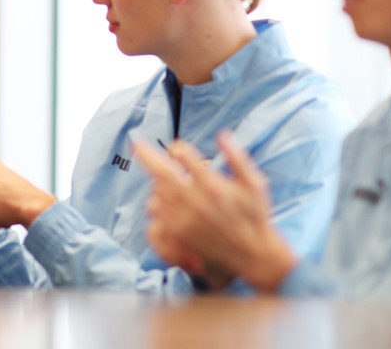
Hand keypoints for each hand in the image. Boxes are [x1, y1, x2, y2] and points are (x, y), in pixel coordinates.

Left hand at [134, 131, 296, 292]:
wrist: (252, 255)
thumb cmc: (255, 217)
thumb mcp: (254, 184)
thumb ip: (238, 157)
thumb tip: (222, 135)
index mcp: (213, 186)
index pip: (185, 157)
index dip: (177, 149)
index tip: (175, 147)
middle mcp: (195, 202)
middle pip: (163, 173)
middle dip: (147, 156)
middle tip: (136, 144)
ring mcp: (184, 220)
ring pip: (157, 193)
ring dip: (156, 181)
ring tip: (159, 177)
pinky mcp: (179, 235)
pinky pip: (157, 215)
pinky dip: (156, 203)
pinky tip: (160, 199)